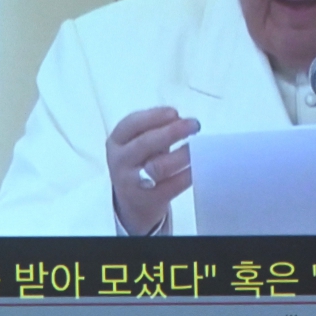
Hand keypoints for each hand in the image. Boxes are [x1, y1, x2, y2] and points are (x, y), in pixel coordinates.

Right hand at [106, 107, 197, 234]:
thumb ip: (156, 129)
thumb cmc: (141, 162)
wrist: (133, 202)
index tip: (175, 113)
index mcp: (116, 141)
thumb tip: (183, 121)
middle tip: (194, 125)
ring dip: (182, 154)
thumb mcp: (138, 143)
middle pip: (145, 143)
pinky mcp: (149, 200)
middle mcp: (120, 161)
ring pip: (158, 166)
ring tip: (199, 147)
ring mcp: (132, 182)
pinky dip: (188, 174)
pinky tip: (200, 166)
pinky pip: (173, 185)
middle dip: (172, 132)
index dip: (154, 116)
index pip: (131, 124)